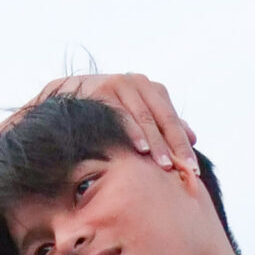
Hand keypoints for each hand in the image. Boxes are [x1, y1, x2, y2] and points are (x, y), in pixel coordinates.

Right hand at [30, 72, 197, 173]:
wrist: (60, 100)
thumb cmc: (100, 113)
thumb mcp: (133, 116)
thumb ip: (161, 124)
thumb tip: (194, 137)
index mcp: (148, 88)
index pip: (171, 119)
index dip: (183, 145)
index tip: (194, 171)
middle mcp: (135, 82)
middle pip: (163, 118)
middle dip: (176, 147)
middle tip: (185, 172)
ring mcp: (118, 84)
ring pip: (144, 117)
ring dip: (156, 143)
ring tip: (167, 166)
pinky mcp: (100, 90)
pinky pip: (121, 114)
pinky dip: (132, 132)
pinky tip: (141, 150)